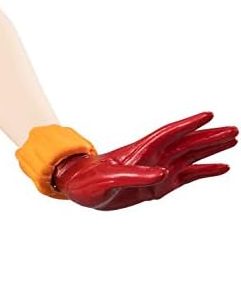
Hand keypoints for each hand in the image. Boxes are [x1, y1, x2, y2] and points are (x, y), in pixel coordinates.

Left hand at [54, 112, 236, 209]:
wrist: (79, 189)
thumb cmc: (89, 182)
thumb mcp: (108, 179)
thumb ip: (134, 176)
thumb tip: (162, 173)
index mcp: (141, 151)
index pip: (170, 134)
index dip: (188, 124)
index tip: (209, 114)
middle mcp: (154, 157)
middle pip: (187, 143)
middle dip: (210, 136)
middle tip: (234, 130)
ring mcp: (158, 170)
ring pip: (191, 156)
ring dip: (211, 149)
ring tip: (233, 141)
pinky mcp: (159, 185)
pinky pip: (187, 176)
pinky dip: (205, 172)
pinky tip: (222, 167)